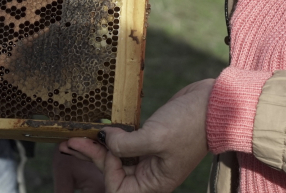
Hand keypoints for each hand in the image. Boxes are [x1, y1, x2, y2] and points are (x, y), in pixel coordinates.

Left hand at [61, 79, 214, 192]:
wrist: (216, 103)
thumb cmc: (191, 124)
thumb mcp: (156, 137)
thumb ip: (126, 145)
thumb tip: (105, 141)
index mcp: (155, 182)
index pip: (118, 189)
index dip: (106, 169)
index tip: (105, 145)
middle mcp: (151, 173)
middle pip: (113, 172)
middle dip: (91, 157)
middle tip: (69, 141)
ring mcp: (150, 155)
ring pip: (116, 156)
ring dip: (98, 146)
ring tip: (77, 134)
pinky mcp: (150, 137)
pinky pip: (125, 142)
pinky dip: (111, 136)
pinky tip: (100, 127)